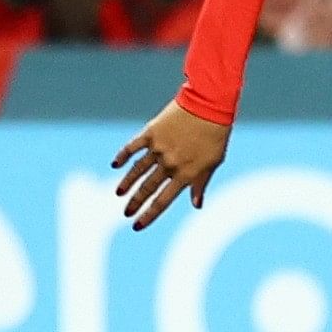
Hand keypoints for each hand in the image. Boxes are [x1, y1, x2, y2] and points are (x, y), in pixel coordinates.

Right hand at [113, 98, 231, 229]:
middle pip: (147, 188)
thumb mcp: (213, 162)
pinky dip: (122, 156)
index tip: (137, 225)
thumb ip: (201, 183)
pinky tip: (115, 164)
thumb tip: (196, 205)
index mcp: (186, 174)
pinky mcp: (150, 133)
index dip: (149, 215)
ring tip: (118, 194)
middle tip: (125, 213)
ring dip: (126, 183)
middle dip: (135, 202)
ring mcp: (158, 148)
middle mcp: (169, 164)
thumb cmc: (216, 135)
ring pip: (137, 170)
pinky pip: (132, 147)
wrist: (209, 105)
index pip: (163, 201)